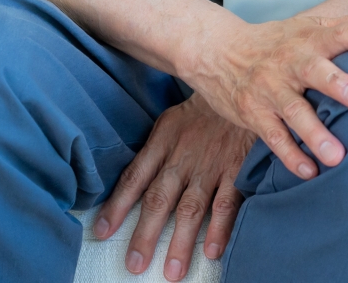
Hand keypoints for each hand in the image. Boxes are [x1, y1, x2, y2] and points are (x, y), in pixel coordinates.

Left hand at [95, 95, 252, 278]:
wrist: (245, 82)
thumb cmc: (207, 104)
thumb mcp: (174, 117)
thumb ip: (158, 148)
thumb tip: (139, 179)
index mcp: (164, 141)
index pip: (134, 177)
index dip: (117, 206)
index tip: (102, 231)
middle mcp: (183, 156)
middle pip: (159, 199)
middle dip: (145, 234)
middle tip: (135, 265)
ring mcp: (211, 163)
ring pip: (191, 207)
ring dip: (181, 241)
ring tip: (173, 271)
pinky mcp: (238, 166)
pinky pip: (227, 200)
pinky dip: (220, 227)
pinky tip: (213, 250)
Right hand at [182, 11, 347, 181]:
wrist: (218, 52)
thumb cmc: (275, 42)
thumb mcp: (309, 27)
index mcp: (309, 39)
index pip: (341, 33)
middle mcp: (291, 63)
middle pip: (315, 72)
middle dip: (338, 84)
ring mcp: (270, 89)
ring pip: (294, 112)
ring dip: (315, 134)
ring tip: (337, 156)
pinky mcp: (254, 113)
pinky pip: (273, 136)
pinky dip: (290, 155)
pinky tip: (309, 172)